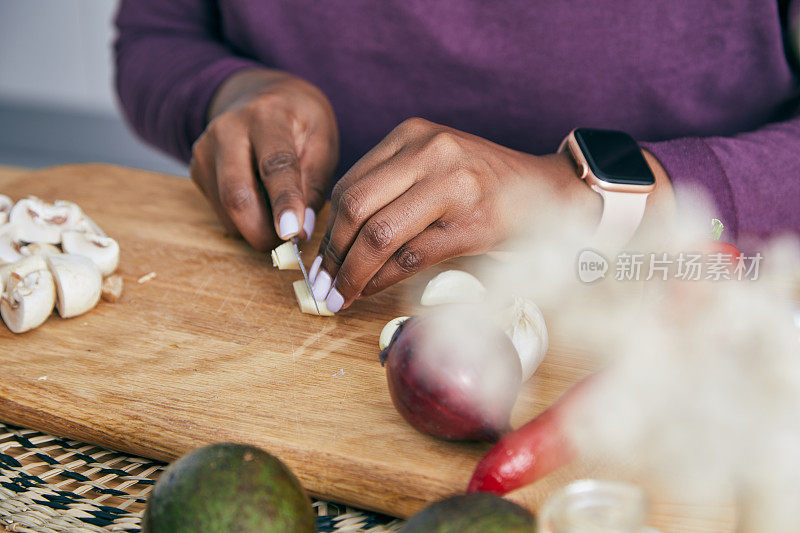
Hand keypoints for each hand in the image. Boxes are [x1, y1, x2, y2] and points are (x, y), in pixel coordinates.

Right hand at [190, 69, 338, 250]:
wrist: (262, 96)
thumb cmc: (300, 122)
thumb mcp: (322, 141)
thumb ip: (314, 184)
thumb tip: (301, 230)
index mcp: (267, 115)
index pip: (275, 165)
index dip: (284, 202)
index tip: (293, 233)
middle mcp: (228, 129)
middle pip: (237, 194)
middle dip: (264, 231)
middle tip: (289, 244)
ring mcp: (205, 149)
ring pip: (226, 208)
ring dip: (256, 228)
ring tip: (280, 218)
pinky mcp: (197, 169)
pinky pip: (220, 210)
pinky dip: (244, 220)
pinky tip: (261, 204)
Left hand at [308, 117, 600, 311]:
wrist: (550, 191)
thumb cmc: (485, 184)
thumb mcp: (434, 166)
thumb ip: (392, 188)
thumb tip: (339, 242)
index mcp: (413, 135)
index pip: (350, 184)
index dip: (326, 229)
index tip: (318, 259)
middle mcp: (430, 152)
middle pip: (355, 206)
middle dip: (332, 253)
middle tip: (322, 284)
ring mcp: (452, 185)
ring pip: (379, 235)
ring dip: (353, 273)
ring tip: (340, 296)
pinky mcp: (471, 222)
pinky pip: (411, 256)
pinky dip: (383, 280)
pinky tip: (371, 291)